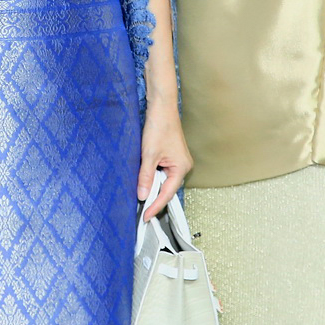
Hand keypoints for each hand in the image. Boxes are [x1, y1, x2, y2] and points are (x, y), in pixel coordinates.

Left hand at [137, 100, 191, 219]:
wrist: (161, 108)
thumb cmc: (159, 127)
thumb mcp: (149, 155)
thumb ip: (145, 177)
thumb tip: (142, 196)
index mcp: (181, 168)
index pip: (167, 194)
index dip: (155, 206)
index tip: (145, 217)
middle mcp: (183, 167)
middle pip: (167, 189)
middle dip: (154, 199)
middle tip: (141, 212)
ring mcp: (178, 162)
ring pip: (164, 181)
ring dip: (153, 188)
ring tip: (141, 199)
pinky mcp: (172, 157)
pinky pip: (163, 173)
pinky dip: (154, 178)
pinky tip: (145, 182)